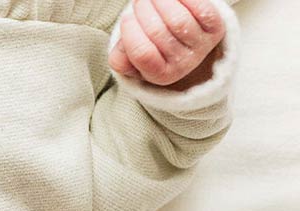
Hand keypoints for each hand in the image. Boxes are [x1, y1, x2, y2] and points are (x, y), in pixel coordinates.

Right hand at [109, 0, 225, 87]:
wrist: (183, 44)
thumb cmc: (153, 48)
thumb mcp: (131, 59)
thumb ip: (120, 58)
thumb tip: (120, 51)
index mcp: (160, 75)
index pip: (142, 53)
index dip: (131, 31)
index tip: (126, 18)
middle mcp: (183, 65)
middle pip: (158, 32)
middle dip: (143, 11)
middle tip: (139, 2)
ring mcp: (202, 46)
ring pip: (178, 20)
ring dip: (161, 1)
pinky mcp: (216, 29)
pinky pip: (201, 9)